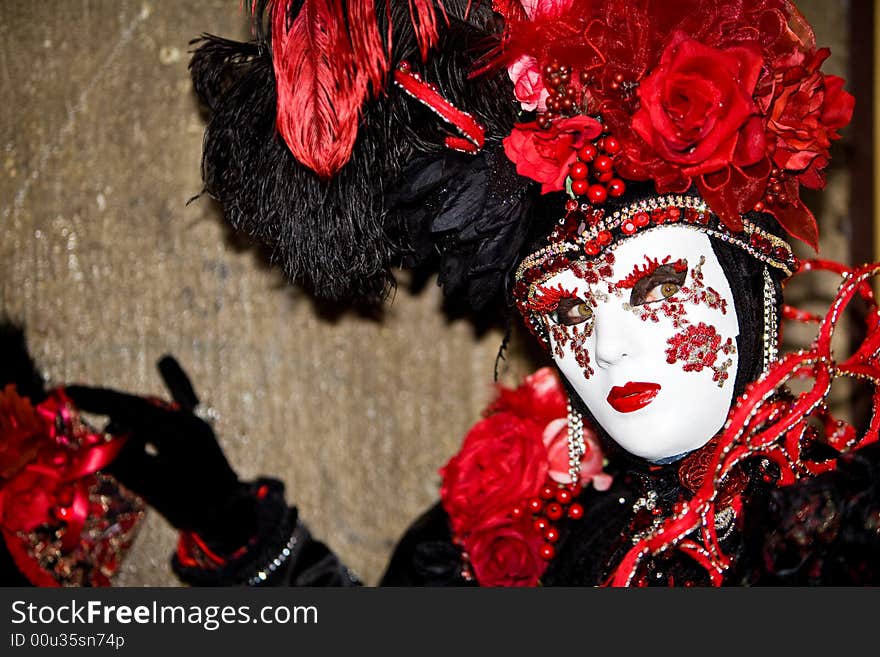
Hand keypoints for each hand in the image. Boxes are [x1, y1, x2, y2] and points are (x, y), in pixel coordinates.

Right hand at [65, 357, 255, 550]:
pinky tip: (165, 363)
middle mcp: (186, 420)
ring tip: (105, 419)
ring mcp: (195, 422)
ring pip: (153, 406)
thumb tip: (93, 443)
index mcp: (175, 433)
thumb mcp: (150, 487)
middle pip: (138, 403)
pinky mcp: (198, 427)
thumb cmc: (189, 506)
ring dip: (127, 409)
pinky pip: (179, 402)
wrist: (231, 514)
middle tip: (75, 395)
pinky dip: (166, 389)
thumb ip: (121, 462)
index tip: (69, 391)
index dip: (97, 399)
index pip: (128, 408)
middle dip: (107, 401)